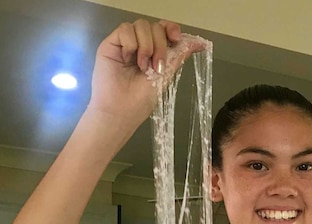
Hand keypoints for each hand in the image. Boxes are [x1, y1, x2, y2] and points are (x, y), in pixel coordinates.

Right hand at [88, 20, 207, 127]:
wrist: (122, 110)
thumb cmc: (141, 99)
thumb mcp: (166, 74)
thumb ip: (180, 55)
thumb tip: (200, 43)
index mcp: (154, 51)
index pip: (164, 28)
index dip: (171, 28)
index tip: (176, 39)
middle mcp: (140, 44)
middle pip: (155, 26)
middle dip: (160, 45)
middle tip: (157, 66)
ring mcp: (126, 43)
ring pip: (141, 25)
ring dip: (146, 45)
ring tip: (143, 66)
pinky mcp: (111, 43)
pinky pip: (125, 29)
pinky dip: (131, 44)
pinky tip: (127, 59)